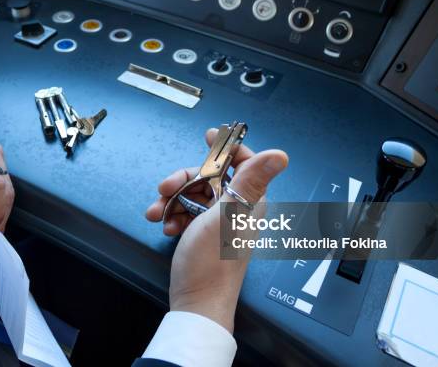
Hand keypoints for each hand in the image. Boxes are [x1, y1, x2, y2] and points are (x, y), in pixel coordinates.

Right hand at [146, 129, 287, 331]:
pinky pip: (186, 213)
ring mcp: (219, 220)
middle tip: (165, 187)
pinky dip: (173, 216)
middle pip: (209, 176)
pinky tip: (165, 227)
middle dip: (183, 180)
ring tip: (157, 212)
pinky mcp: (203, 233)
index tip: (208, 136)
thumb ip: (250, 180)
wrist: (196, 301)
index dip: (227, 147)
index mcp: (249, 199)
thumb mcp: (227, 215)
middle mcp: (236, 207)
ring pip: (193, 194)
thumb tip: (281, 154)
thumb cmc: (213, 262)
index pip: (243, 161)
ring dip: (171, 200)